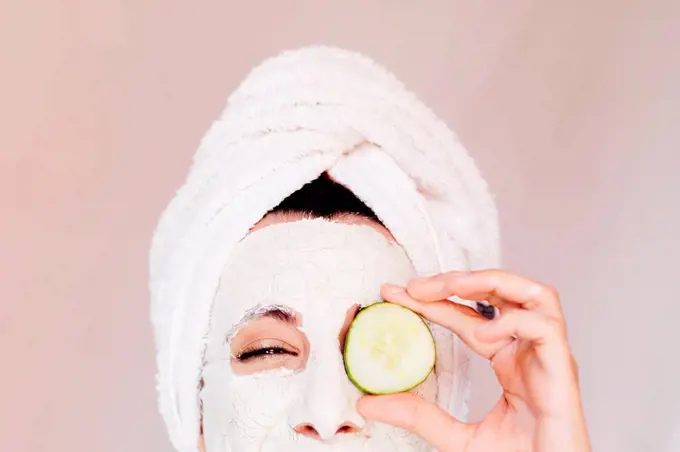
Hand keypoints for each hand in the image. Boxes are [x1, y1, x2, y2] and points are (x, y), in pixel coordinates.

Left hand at [357, 270, 590, 451]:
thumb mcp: (458, 439)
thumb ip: (419, 416)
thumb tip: (367, 403)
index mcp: (509, 361)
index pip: (468, 317)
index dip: (433, 301)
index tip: (395, 293)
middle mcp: (529, 351)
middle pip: (503, 292)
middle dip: (459, 280)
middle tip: (416, 285)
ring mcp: (549, 358)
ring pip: (534, 294)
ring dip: (491, 282)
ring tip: (452, 287)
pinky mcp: (563, 372)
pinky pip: (545, 328)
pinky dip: (514, 322)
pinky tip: (485, 333)